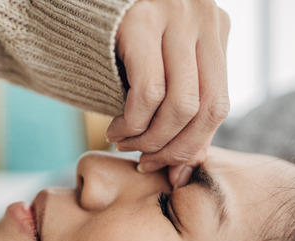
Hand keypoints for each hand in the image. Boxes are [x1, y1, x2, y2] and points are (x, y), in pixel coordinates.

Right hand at [107, 0, 229, 187]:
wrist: (75, 1)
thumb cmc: (118, 41)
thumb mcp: (162, 68)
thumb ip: (181, 108)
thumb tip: (187, 168)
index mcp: (215, 28)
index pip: (218, 104)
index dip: (194, 146)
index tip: (172, 170)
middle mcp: (202, 18)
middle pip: (206, 108)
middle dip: (175, 149)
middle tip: (147, 162)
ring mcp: (174, 17)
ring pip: (181, 105)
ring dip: (151, 139)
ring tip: (126, 145)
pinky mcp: (139, 21)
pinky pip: (148, 93)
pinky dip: (133, 124)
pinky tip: (115, 130)